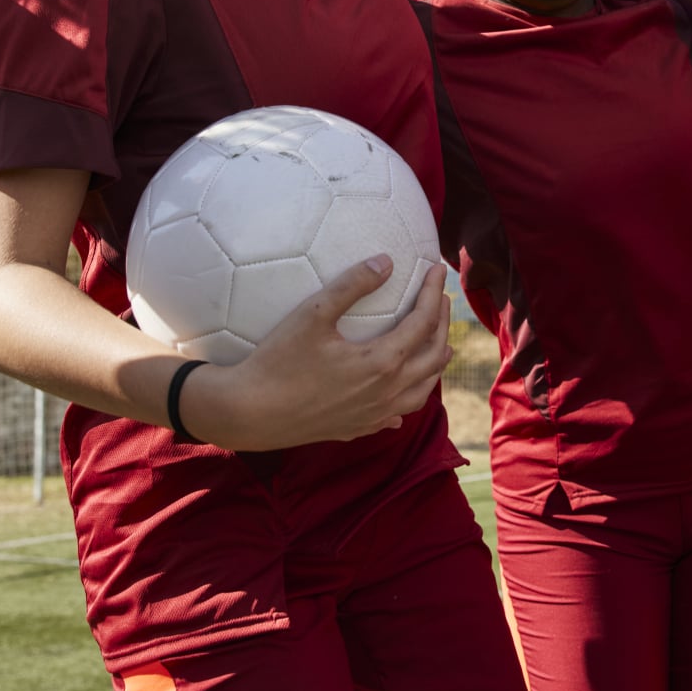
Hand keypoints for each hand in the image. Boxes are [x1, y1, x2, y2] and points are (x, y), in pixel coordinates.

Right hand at [178, 257, 452, 451]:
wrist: (249, 413)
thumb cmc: (278, 361)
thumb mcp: (312, 314)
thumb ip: (352, 285)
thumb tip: (386, 261)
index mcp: (381, 362)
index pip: (422, 323)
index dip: (432, 293)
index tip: (435, 270)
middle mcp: (387, 392)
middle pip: (433, 357)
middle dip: (441, 324)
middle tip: (438, 299)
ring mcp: (375, 415)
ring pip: (423, 391)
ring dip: (435, 363)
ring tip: (435, 342)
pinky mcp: (358, 429)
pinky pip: (398, 414)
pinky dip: (410, 395)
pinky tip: (402, 392)